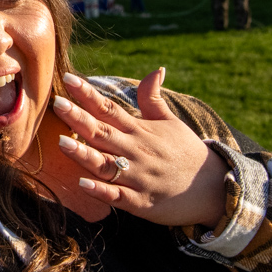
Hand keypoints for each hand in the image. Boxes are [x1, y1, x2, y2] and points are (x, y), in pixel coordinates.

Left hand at [49, 69, 229, 227]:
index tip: (68, 78)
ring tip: (61, 142)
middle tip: (57, 103)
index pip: (109, 108)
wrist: (214, 188)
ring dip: (83, 154)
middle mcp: (136, 151)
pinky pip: (117, 196)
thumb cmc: (186, 153)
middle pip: (102, 132)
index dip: (88, 94)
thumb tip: (156, 69)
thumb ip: (153, 98)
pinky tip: (82, 184)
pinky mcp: (141, 202)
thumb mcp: (171, 122)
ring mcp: (138, 177)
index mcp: (140, 130)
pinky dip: (101, 191)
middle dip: (78, 118)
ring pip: (105, 164)